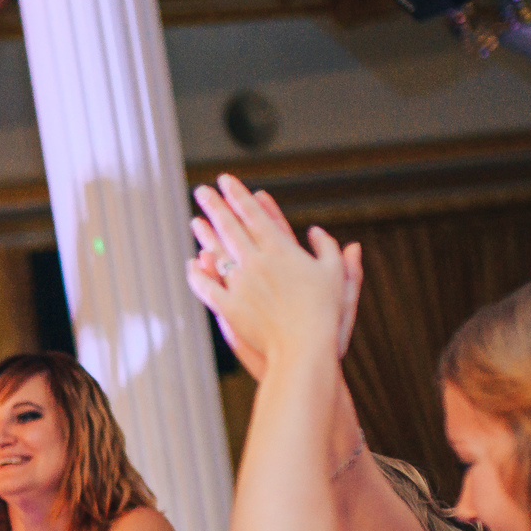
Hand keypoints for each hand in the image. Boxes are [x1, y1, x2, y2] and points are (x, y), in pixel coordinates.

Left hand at [186, 175, 351, 379]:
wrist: (305, 349)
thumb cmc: (326, 314)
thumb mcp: (336, 276)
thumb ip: (327, 249)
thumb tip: (316, 231)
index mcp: (281, 250)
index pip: (254, 215)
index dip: (239, 196)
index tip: (227, 180)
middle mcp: (256, 262)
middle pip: (230, 227)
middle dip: (215, 205)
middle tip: (202, 191)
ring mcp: (240, 284)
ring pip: (216, 252)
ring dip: (205, 234)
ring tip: (196, 220)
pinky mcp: (229, 308)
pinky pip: (207, 287)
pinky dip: (199, 274)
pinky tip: (193, 264)